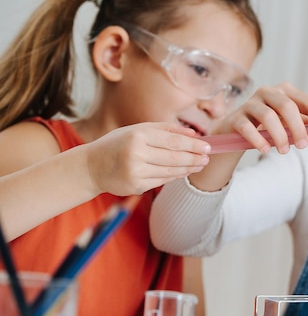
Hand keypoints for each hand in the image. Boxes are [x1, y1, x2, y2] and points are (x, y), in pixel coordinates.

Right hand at [85, 122, 210, 195]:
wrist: (91, 166)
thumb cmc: (117, 144)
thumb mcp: (137, 129)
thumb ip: (165, 129)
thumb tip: (192, 133)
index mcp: (138, 135)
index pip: (173, 141)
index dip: (193, 144)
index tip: (207, 146)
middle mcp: (136, 153)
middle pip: (174, 157)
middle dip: (194, 158)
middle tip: (207, 157)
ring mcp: (136, 172)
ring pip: (170, 171)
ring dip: (188, 168)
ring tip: (200, 164)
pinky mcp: (136, 186)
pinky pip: (162, 181)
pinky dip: (175, 176)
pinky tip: (184, 172)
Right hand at [210, 82, 307, 153]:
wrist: (235, 130)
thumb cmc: (266, 126)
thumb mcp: (288, 123)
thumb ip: (305, 125)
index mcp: (285, 92)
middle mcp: (268, 93)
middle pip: (287, 106)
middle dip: (298, 128)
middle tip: (303, 146)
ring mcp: (250, 103)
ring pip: (268, 116)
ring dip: (279, 136)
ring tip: (284, 151)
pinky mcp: (236, 117)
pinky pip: (248, 127)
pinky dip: (259, 140)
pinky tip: (265, 150)